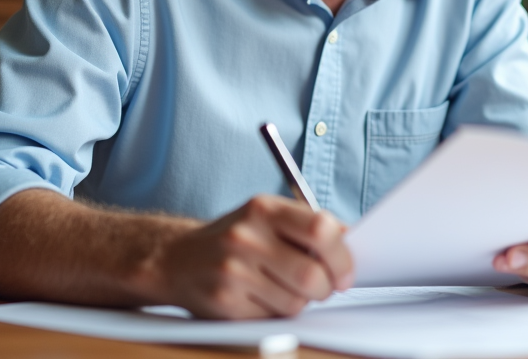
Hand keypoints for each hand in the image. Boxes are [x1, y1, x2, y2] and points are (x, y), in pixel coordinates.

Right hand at [155, 195, 353, 318]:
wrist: (175, 259)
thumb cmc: (234, 238)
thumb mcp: (267, 216)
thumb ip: (307, 226)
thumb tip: (352, 242)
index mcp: (263, 208)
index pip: (320, 230)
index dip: (342, 256)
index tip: (345, 271)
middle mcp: (246, 236)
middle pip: (312, 274)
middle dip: (326, 288)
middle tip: (322, 287)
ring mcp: (233, 271)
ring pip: (295, 303)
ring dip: (300, 302)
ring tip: (284, 289)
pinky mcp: (224, 303)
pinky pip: (272, 318)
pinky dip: (276, 313)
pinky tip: (261, 298)